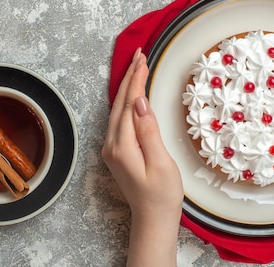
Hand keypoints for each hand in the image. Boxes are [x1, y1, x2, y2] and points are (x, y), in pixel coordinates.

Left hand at [102, 48, 182, 266]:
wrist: (152, 220)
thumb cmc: (162, 195)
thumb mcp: (161, 162)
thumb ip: (148, 131)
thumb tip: (140, 102)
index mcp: (122, 146)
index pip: (129, 104)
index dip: (136, 80)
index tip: (143, 59)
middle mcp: (111, 145)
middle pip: (120, 103)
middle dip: (129, 77)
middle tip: (140, 55)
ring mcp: (112, 148)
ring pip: (118, 109)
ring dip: (128, 87)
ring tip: (138, 67)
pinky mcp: (117, 151)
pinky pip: (119, 119)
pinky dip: (127, 101)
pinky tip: (133, 94)